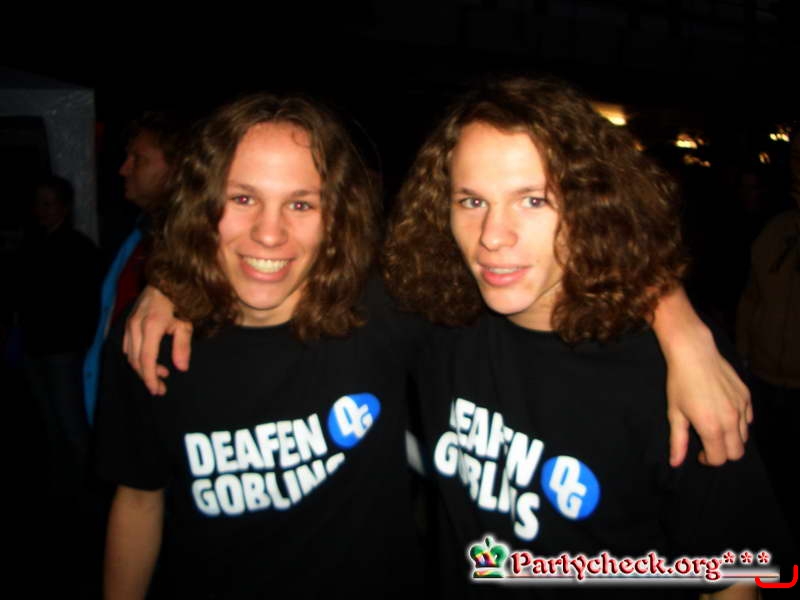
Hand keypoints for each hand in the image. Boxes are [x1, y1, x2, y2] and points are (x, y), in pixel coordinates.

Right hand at [122, 286, 192, 394]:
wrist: (167, 278)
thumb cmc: (181, 300)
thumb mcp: (186, 322)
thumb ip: (182, 346)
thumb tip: (181, 368)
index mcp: (151, 327)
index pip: (147, 360)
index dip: (150, 378)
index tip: (157, 390)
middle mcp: (136, 326)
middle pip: (136, 360)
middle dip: (147, 377)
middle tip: (160, 388)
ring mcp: (130, 323)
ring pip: (131, 354)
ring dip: (143, 367)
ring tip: (161, 374)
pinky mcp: (129, 321)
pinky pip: (129, 346)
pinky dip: (138, 357)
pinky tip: (151, 360)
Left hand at [666, 324, 752, 466]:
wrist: (694, 354)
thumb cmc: (680, 383)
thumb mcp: (675, 413)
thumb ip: (677, 441)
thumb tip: (675, 463)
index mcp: (712, 428)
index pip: (718, 459)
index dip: (708, 460)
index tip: (699, 454)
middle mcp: (731, 420)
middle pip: (736, 453)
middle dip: (722, 453)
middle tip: (708, 444)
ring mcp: (742, 408)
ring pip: (744, 437)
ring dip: (731, 439)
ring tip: (715, 428)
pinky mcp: (746, 397)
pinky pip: (748, 419)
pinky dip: (739, 423)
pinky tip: (723, 414)